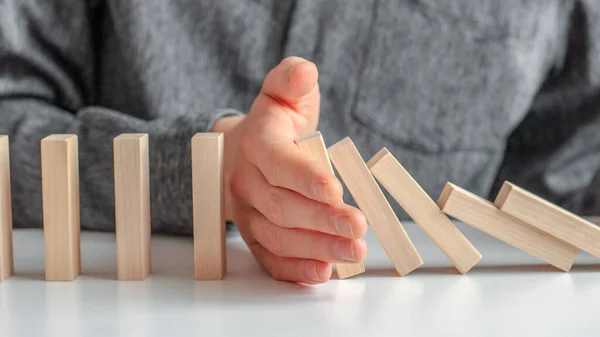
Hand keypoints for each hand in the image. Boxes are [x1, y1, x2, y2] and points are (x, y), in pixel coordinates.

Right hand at [212, 57, 366, 283]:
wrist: (238, 152)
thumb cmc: (273, 124)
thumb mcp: (282, 93)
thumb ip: (291, 79)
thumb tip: (305, 71)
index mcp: (257, 143)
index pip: (277, 162)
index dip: (304, 178)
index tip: (335, 190)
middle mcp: (247, 181)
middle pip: (282, 206)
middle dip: (321, 220)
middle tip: (358, 228)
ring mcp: (247, 212)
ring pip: (278, 236)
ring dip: (316, 248)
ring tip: (353, 252)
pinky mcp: (253, 235)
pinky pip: (269, 258)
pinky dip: (294, 269)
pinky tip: (322, 272)